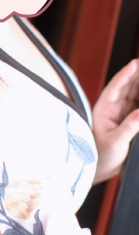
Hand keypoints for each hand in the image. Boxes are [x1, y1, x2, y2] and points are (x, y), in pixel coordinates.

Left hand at [92, 58, 138, 183]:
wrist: (100, 170)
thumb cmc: (100, 157)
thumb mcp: (115, 142)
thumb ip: (129, 127)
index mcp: (103, 109)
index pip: (115, 87)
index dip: (125, 74)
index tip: (135, 63)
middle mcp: (112, 108)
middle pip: (127, 87)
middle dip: (138, 75)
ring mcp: (121, 113)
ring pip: (135, 94)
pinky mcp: (130, 120)